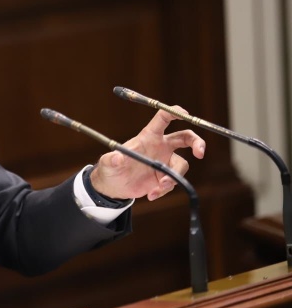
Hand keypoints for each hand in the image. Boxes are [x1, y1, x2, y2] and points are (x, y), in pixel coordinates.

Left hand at [90, 108, 205, 200]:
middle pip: (185, 137)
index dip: (175, 112)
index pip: (163, 118)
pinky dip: (164, 189)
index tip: (186, 114)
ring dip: (173, 178)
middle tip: (200, 153)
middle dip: (197, 142)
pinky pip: (174, 182)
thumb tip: (116, 157)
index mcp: (148, 136)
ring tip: (157, 188)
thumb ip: (111, 160)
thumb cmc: (110, 169)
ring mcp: (165, 162)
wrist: (115, 188)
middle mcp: (160, 146)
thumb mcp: (108, 164)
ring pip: (182, 165)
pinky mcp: (165, 176)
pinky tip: (151, 194)